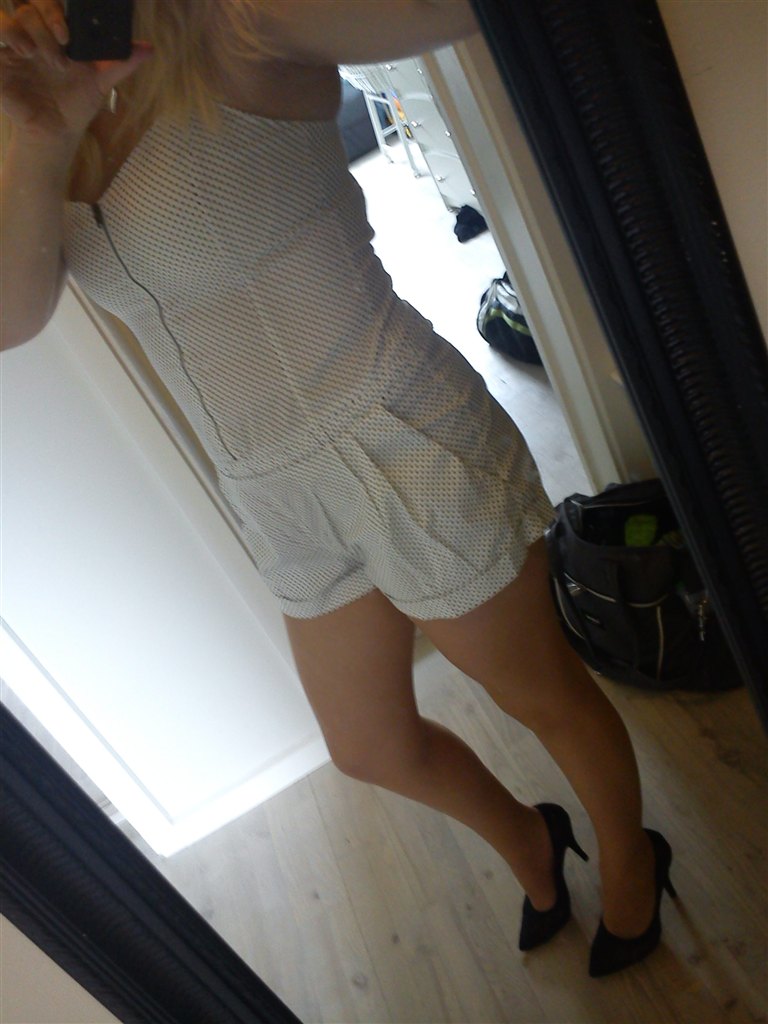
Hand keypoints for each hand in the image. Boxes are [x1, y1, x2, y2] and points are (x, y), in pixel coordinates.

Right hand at [0, 0, 151, 143]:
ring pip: (5, 17)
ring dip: (21, 30)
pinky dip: (3, 36)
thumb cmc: (76, 105)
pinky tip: (19, 54)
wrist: (56, 133)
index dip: (54, 9)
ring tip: (33, 55)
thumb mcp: (101, 83)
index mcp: (53, 32)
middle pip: (27, 6)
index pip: (47, 3)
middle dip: (44, 21)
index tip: (67, 35)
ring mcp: (12, 47)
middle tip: (60, 47)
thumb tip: (148, 49)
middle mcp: (31, 34)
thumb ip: (121, 63)